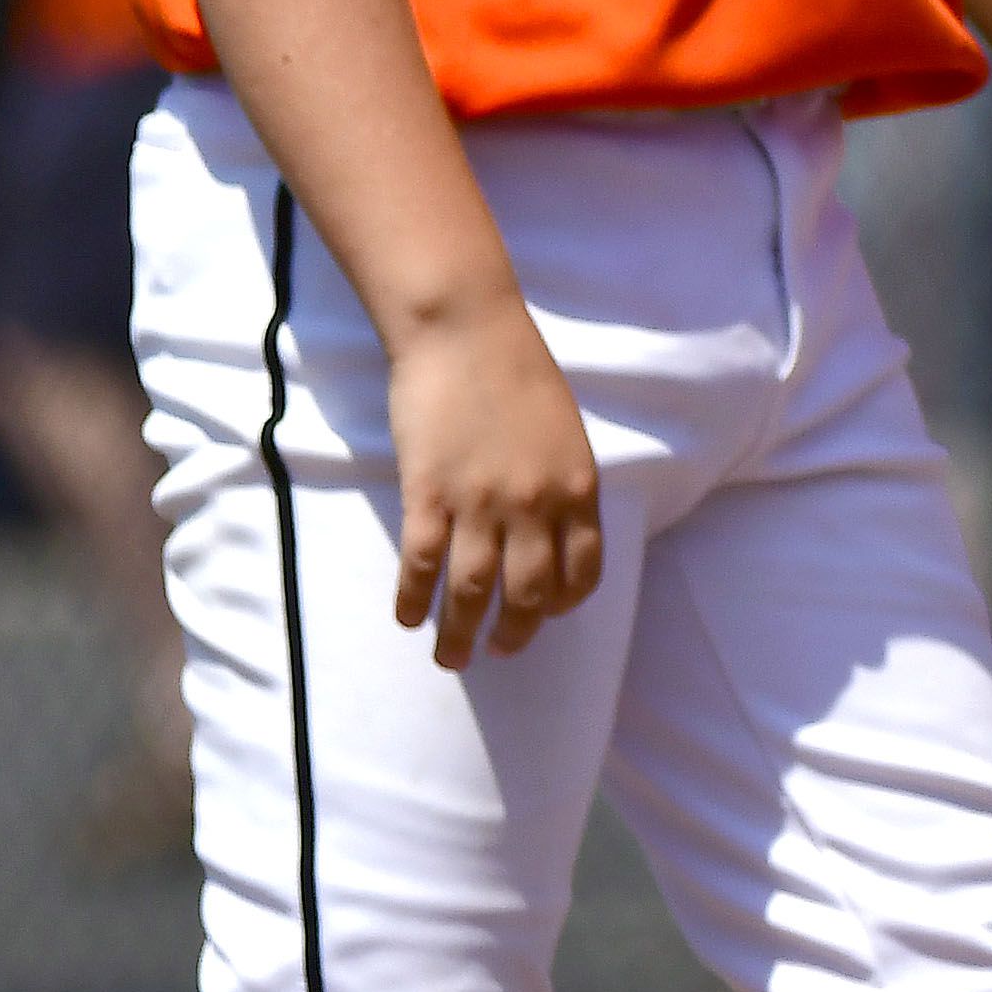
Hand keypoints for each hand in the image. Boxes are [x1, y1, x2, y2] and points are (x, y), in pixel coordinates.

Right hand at [383, 293, 605, 667]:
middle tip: (499, 653)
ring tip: (453, 658)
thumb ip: (562, 482)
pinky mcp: (429, 493)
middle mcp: (536, 505)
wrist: (466, 332)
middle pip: (529, 593)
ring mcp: (481, 503)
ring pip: (473, 590)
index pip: (582, 570)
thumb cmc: (518, 372)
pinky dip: (414, 598)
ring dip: (462, 633)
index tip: (546, 615)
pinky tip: (409, 617)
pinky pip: (422, 562)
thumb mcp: (565, 432)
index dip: (562, 602)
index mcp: (578, 488)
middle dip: (515, 633)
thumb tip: (552, 526)